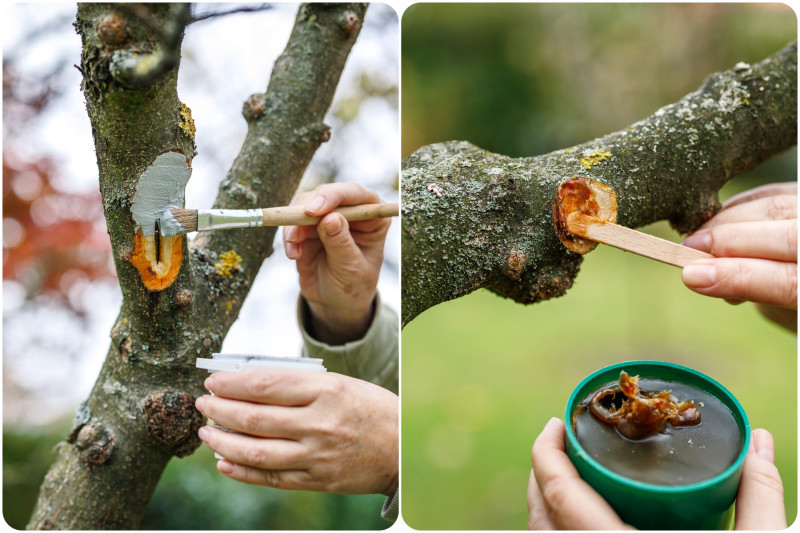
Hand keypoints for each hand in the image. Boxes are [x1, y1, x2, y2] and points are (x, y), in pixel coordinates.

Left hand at [195, 369, 398, 496]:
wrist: (403, 449)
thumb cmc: (370, 409)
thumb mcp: (340, 384)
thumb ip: (299, 384)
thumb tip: (249, 384)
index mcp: (326, 390)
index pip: (265, 385)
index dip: (232, 383)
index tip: (213, 381)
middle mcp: (320, 423)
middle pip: (254, 418)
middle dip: (220, 410)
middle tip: (204, 404)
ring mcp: (317, 455)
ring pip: (256, 451)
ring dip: (223, 441)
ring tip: (207, 432)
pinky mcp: (317, 480)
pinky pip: (271, 478)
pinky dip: (242, 471)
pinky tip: (224, 462)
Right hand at [283, 182, 390, 343]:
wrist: (335, 303)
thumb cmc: (353, 286)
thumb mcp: (352, 269)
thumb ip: (341, 244)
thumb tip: (331, 218)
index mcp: (373, 217)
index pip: (355, 194)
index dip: (333, 196)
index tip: (314, 210)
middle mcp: (351, 211)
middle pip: (325, 194)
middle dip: (306, 211)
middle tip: (295, 232)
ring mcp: (327, 217)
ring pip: (304, 205)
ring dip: (294, 226)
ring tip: (294, 250)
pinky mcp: (308, 227)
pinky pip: (292, 223)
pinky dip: (289, 237)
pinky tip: (294, 255)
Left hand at [527, 418, 784, 529]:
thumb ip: (758, 497)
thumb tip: (761, 442)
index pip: (558, 493)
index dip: (546, 452)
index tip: (557, 423)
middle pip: (539, 513)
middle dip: (543, 471)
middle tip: (565, 442)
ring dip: (545, 504)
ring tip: (568, 477)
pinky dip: (555, 531)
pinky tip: (579, 522)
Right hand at [681, 182, 796, 330]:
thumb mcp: (787, 313)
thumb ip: (754, 291)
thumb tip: (702, 274)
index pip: (789, 282)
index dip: (737, 277)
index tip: (691, 275)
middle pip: (785, 236)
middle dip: (728, 241)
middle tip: (686, 251)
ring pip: (776, 206)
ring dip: (729, 222)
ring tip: (699, 241)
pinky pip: (775, 192)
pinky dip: (742, 205)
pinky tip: (719, 221)